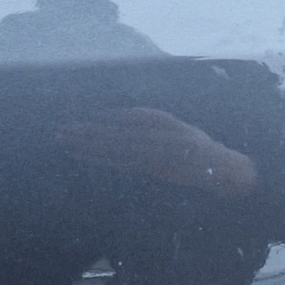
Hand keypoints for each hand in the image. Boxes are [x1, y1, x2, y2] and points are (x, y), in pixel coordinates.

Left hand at [58, 107, 257, 198]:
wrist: (222, 169)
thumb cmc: (198, 148)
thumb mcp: (179, 128)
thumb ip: (154, 123)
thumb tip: (124, 117)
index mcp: (164, 122)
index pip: (129, 117)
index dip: (106, 117)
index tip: (84, 115)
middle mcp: (157, 135)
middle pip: (116, 131)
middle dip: (88, 131)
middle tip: (62, 129)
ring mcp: (155, 153)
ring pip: (115, 147)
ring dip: (88, 145)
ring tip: (65, 141)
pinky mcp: (154, 169)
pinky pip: (122, 164)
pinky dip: (101, 160)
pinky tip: (84, 157)